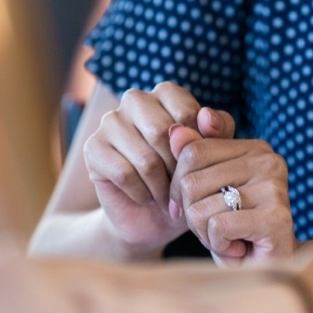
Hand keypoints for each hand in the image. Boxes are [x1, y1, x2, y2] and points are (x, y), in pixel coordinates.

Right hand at [83, 82, 230, 253]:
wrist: (153, 218)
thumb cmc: (186, 181)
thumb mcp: (210, 157)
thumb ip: (218, 133)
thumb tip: (206, 116)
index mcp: (166, 94)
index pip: (187, 112)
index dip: (197, 147)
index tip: (200, 167)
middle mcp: (135, 100)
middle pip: (164, 134)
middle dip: (178, 171)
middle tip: (184, 190)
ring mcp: (110, 121)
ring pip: (145, 158)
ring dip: (162, 188)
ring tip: (169, 199)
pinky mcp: (93, 148)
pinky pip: (124, 174)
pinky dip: (142, 194)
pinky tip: (147, 198)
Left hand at [168, 123, 296, 266]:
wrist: (264, 272)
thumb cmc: (233, 230)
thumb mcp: (207, 190)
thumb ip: (193, 157)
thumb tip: (174, 130)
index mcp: (255, 147)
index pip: (192, 152)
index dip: (178, 186)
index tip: (190, 208)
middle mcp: (269, 161)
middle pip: (192, 180)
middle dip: (191, 213)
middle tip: (216, 228)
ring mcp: (275, 188)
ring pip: (200, 206)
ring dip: (204, 233)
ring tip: (229, 238)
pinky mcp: (275, 218)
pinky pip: (217, 227)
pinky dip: (218, 246)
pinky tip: (238, 249)